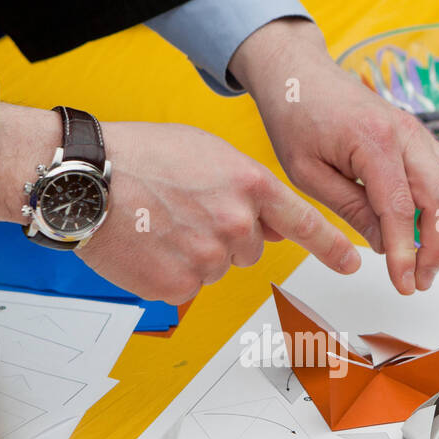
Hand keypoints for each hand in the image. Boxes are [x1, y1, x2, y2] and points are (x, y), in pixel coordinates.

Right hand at [0, 106, 359, 304]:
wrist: (86, 178)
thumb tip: (269, 222)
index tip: (351, 261)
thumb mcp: (206, 151)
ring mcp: (209, 259)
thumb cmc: (139, 155)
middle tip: (186, 213)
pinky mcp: (179, 286)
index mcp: (248, 185)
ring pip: (217, 268)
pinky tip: (147, 245)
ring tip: (160, 224)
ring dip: (195, 253)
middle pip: (250, 249)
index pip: (304, 222)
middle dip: (225, 235)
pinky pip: (186, 287)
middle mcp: (236, 224)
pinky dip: (168, 272)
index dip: (331, 245)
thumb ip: (244, 185)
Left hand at [231, 19, 438, 294]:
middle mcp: (406, 134)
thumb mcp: (307, 173)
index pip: (402, 210)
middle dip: (438, 248)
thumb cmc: (296, 116)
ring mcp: (419, 132)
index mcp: (374, 142)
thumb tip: (384, 246)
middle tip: (419, 281)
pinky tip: (434, 229)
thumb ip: (350, 209)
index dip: (407, 253)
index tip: (404, 285)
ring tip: (431, 259)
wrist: (299, 73)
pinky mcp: (420, 136)